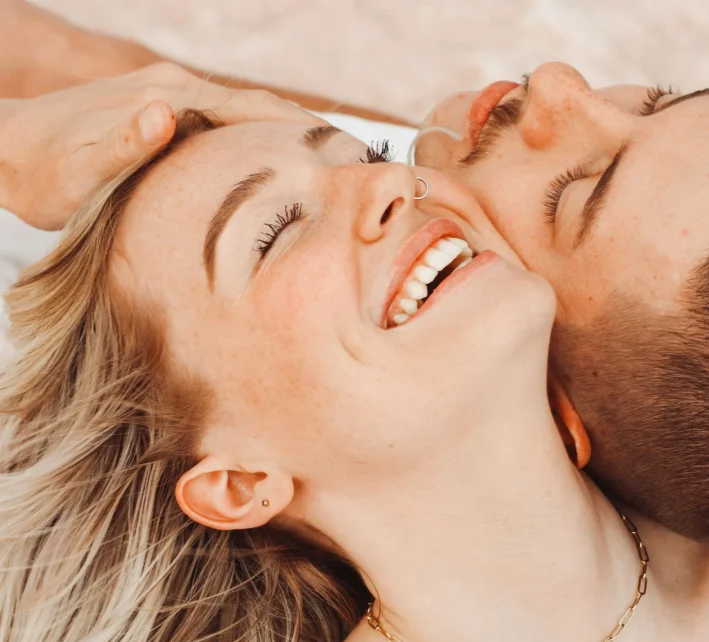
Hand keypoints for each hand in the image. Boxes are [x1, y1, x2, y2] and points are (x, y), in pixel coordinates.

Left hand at [0, 62, 323, 229]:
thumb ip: (121, 145)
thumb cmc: (42, 174)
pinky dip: (263, 139)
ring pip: (248, 114)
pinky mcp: (166, 111)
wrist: (5, 150)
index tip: (353, 153)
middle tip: (362, 163)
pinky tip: (280, 164)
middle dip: (314, 132)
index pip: (256, 110)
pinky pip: (228, 122)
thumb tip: (166, 114)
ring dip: (292, 136)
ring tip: (337, 166)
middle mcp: (176, 89)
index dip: (307, 131)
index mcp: (170, 99)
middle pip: (263, 107)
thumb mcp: (77, 172)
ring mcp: (172, 96)